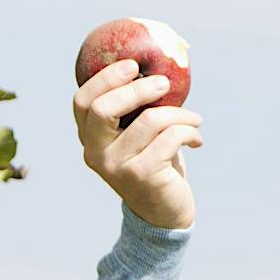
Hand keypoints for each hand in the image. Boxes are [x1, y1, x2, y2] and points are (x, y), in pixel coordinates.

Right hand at [73, 60, 203, 229]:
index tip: (133, 65)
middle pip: (103, 108)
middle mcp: (95, 153)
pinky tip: (196, 139)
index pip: (82, 101)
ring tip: (195, 119)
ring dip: (180, 114)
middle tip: (164, 83)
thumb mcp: (138, 136)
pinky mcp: (141, 175)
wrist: (164, 214)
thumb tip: (159, 68)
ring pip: (149, 120)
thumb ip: (136, 110)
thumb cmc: (153, 164)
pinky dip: (189, 132)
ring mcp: (116, 166)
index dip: (104, 78)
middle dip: (138, 89)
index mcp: (89, 139)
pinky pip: (170, 138)